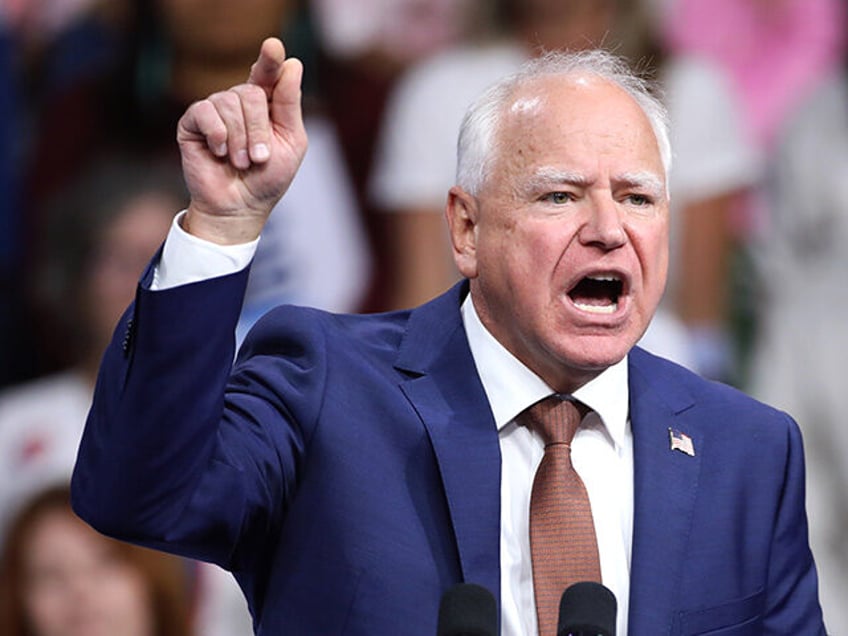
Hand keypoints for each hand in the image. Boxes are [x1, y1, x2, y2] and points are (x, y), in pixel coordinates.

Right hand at [177, 38, 307, 243]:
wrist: (239, 207)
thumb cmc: (268, 178)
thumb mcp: (291, 142)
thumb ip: (289, 104)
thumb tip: (292, 64)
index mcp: (266, 104)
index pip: (268, 73)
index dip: (270, 60)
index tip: (274, 47)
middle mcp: (239, 102)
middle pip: (250, 92)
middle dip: (259, 130)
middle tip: (259, 158)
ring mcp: (215, 110)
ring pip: (228, 102)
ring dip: (240, 139)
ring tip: (241, 163)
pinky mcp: (193, 122)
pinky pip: (205, 111)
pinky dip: (218, 135)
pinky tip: (219, 152)